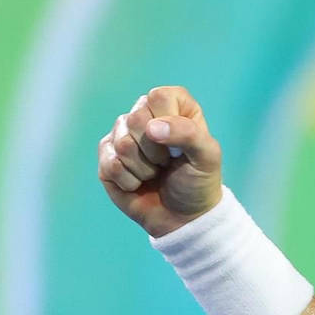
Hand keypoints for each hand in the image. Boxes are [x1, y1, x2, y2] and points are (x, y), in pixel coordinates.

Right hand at [96, 85, 223, 236]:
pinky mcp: (107, 156)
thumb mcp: (207, 157)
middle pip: (136, 118)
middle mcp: (146, 114)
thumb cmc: (198, 181)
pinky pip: (111, 164)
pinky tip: (139, 183)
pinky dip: (130, 181)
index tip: (180, 144)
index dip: (168, 122)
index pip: (159, 96)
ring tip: (155, 172)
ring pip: (123, 144)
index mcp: (173, 105)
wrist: (182, 217)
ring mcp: (122, 134)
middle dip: (156, 151)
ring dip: (144, 169)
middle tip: (167, 162)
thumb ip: (188, 134)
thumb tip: (152, 128)